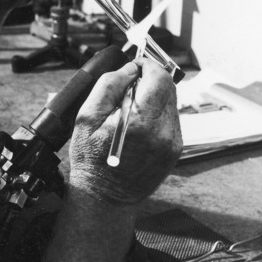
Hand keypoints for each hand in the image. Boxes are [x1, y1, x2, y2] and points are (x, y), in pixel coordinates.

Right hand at [69, 59, 182, 205]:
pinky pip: (170, 119)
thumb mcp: (87, 117)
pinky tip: (137, 125)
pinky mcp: (175, 150)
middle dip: (150, 80)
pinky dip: (156, 114)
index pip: (159, 77)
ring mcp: (172, 142)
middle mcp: (163, 132)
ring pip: (171, 102)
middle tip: (129, 87)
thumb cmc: (91, 160)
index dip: (146, 65)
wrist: (104, 196)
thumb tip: (129, 70)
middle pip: (169, 87)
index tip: (134, 67)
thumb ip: (109, 86)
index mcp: (141, 122)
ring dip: (153, 98)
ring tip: (130, 111)